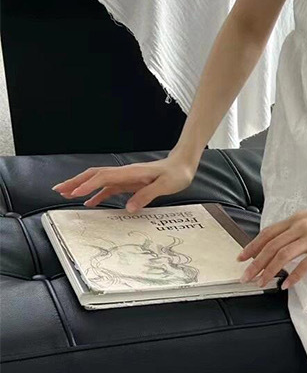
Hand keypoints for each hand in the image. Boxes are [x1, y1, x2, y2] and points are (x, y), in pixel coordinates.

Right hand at [51, 152, 196, 209]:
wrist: (182, 165)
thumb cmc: (176, 174)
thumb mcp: (165, 186)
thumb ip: (147, 195)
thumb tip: (128, 207)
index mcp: (130, 173)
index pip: (103, 178)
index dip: (88, 185)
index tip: (75, 194)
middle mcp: (124, 173)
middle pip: (94, 176)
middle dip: (76, 182)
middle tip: (59, 190)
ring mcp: (124, 178)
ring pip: (98, 181)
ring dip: (81, 187)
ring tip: (65, 195)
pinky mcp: (128, 183)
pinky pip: (108, 188)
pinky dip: (97, 195)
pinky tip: (89, 203)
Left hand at [237, 190, 306, 289]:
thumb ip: (295, 231)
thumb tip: (278, 247)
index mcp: (295, 219)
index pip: (268, 233)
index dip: (252, 246)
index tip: (240, 259)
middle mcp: (301, 226)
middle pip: (272, 246)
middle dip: (255, 263)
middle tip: (245, 278)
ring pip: (284, 255)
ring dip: (269, 271)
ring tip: (261, 283)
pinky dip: (294, 276)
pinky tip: (286, 285)